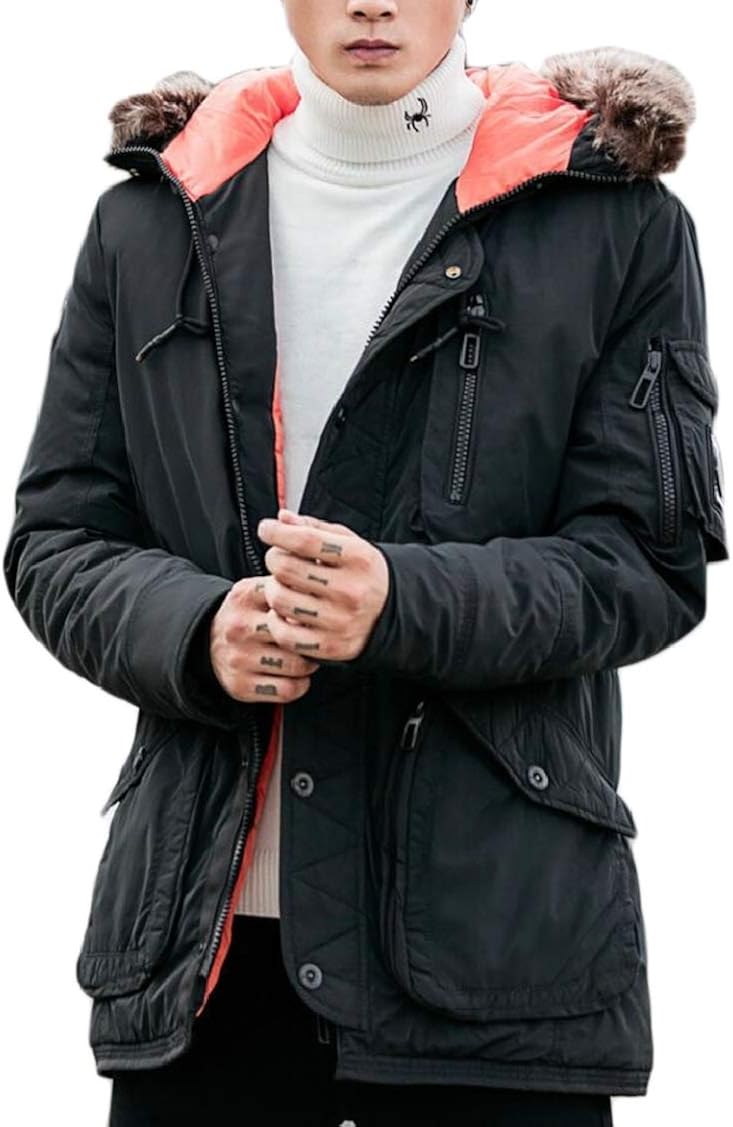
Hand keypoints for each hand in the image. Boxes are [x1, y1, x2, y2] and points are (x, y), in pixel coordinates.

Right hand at [209, 575, 320, 702]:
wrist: (206, 643)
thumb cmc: (246, 616)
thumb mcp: (258, 592)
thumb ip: (287, 587)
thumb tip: (325, 593)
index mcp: (245, 596)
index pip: (290, 598)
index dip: (310, 608)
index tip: (318, 613)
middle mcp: (239, 627)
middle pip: (296, 634)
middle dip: (313, 639)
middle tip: (318, 640)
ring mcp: (239, 658)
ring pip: (296, 665)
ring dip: (309, 664)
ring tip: (306, 658)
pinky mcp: (241, 686)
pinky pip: (287, 690)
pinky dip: (299, 685)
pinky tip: (295, 677)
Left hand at [257, 508, 389, 661]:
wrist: (390, 614)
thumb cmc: (362, 574)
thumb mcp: (349, 544)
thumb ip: (315, 529)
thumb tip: (281, 518)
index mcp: (359, 559)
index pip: (306, 540)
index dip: (278, 532)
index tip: (265, 529)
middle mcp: (351, 590)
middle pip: (287, 569)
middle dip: (274, 559)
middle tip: (277, 559)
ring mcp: (340, 621)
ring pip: (280, 600)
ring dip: (272, 589)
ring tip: (281, 585)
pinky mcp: (330, 646)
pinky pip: (285, 634)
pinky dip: (276, 621)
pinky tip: (283, 612)